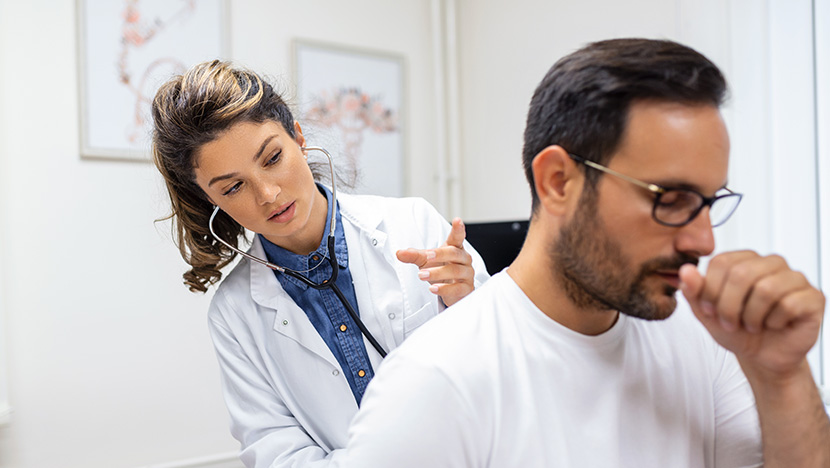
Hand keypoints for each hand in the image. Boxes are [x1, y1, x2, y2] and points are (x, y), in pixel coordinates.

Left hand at [396, 218, 474, 306]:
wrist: (451, 289)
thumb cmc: (441, 269)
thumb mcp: (426, 260)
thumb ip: (414, 255)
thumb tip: (399, 253)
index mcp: (455, 248)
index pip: (458, 237)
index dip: (458, 229)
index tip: (457, 220)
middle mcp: (464, 259)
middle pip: (454, 253)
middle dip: (440, 255)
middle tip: (426, 257)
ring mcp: (467, 274)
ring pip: (455, 271)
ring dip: (437, 273)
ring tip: (422, 275)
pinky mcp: (467, 288)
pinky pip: (457, 288)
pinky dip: (444, 289)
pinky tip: (433, 289)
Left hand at [679, 250, 824, 378]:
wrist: (762, 356)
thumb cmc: (738, 330)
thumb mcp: (707, 313)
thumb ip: (694, 291)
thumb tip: (686, 270)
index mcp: (744, 260)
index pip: (721, 262)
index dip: (710, 290)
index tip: (710, 310)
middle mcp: (771, 263)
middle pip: (742, 274)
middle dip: (729, 306)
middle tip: (730, 323)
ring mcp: (795, 278)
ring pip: (766, 289)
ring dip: (752, 316)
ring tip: (752, 325)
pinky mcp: (813, 297)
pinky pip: (789, 304)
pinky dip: (774, 321)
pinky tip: (774, 325)